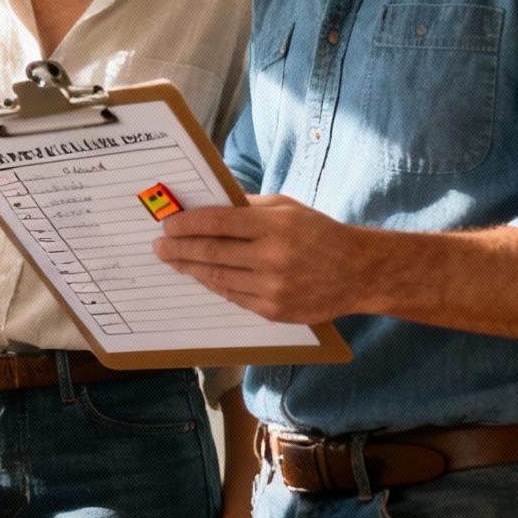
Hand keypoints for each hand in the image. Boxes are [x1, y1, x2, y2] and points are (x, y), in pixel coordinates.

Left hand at [153, 194, 367, 323]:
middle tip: (159, 246)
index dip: (187, 223)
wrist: (358, 272)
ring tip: (173, 260)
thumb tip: (206, 206)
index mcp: (274, 226)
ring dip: (190, 268)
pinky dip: (214, 284)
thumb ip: (247, 207)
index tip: (167, 224)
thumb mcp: (286, 207)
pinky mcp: (274, 311)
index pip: (218, 223)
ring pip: (217, 278)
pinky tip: (201, 275)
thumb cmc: (319, 232)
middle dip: (178, 249)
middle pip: (211, 253)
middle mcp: (272, 259)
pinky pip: (233, 296)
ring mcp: (272, 288)